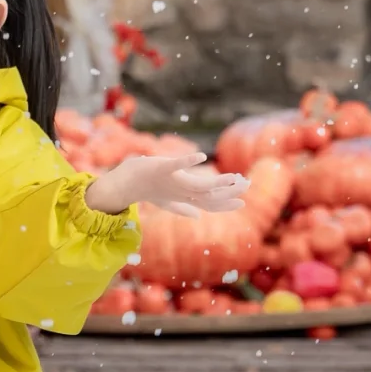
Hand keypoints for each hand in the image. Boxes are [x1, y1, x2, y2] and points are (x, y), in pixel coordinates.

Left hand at [86, 150, 247, 218]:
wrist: (123, 185)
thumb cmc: (147, 190)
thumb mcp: (166, 200)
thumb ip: (183, 208)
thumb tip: (197, 215)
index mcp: (183, 198)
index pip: (209, 204)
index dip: (226, 204)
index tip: (243, 202)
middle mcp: (180, 192)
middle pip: (209, 195)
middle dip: (229, 191)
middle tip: (246, 184)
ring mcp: (171, 182)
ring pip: (198, 184)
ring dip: (217, 181)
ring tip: (233, 177)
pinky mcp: (161, 169)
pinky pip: (176, 165)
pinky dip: (188, 161)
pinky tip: (201, 156)